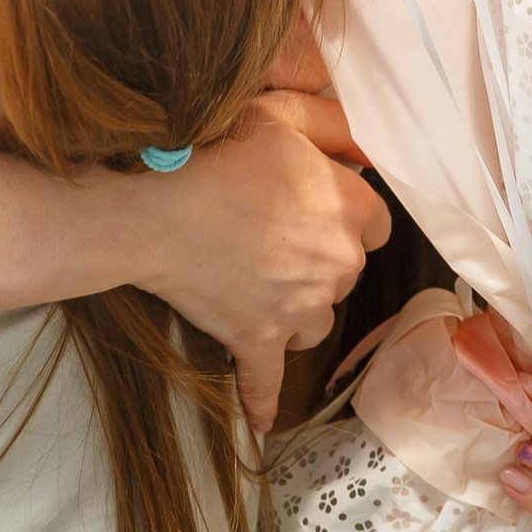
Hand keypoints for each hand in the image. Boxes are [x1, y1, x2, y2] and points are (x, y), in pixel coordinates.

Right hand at [134, 100, 389, 432]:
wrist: (154, 205)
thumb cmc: (214, 149)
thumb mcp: (281, 113)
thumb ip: (333, 122)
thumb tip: (365, 140)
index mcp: (350, 206)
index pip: (377, 222)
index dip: (344, 213)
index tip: (313, 208)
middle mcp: (337, 262)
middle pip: (346, 273)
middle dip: (317, 259)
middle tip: (269, 234)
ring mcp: (299, 308)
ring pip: (315, 320)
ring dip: (295, 309)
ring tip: (256, 283)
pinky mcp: (258, 339)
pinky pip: (267, 380)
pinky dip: (263, 397)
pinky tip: (262, 418)